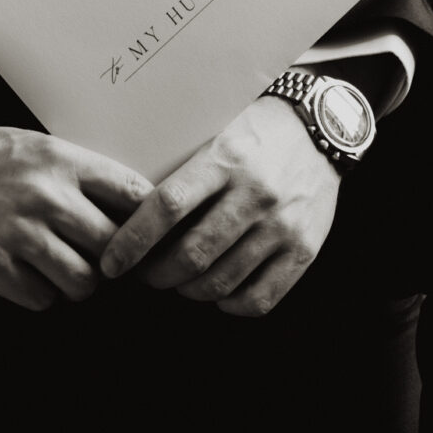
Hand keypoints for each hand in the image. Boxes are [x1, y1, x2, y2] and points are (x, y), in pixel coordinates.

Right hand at [0, 100, 151, 311]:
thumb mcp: (32, 147)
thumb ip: (75, 174)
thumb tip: (129, 209)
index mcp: (60, 160)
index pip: (132, 194)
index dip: (148, 222)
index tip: (147, 237)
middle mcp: (44, 195)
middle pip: (113, 248)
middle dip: (109, 261)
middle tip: (94, 259)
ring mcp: (17, 233)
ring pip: (82, 283)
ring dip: (73, 282)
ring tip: (55, 267)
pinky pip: (41, 299)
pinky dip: (36, 292)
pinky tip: (19, 271)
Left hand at [98, 94, 340, 316]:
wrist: (321, 127)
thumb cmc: (256, 129)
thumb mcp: (217, 131)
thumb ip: (183, 167)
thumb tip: (127, 205)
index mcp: (225, 159)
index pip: (168, 207)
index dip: (133, 240)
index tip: (111, 262)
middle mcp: (254, 194)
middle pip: (192, 254)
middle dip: (157, 275)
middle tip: (143, 275)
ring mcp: (281, 225)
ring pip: (221, 282)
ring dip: (189, 290)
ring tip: (178, 281)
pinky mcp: (303, 250)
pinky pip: (259, 299)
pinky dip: (230, 304)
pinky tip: (219, 292)